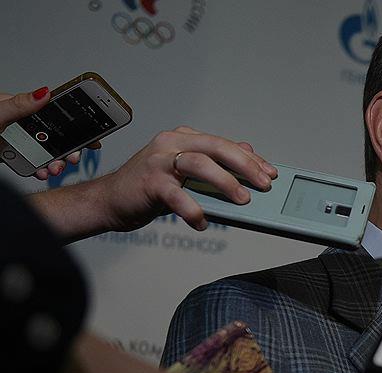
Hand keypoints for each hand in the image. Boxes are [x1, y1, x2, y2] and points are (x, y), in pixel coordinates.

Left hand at [0, 89, 100, 180]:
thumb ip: (20, 105)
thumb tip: (45, 93)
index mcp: (19, 107)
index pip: (54, 113)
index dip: (75, 125)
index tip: (90, 136)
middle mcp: (20, 123)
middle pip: (54, 136)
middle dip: (67, 150)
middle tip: (73, 158)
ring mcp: (16, 140)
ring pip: (45, 151)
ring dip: (54, 162)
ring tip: (54, 169)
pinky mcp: (11, 155)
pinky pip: (31, 162)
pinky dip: (39, 169)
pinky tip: (40, 173)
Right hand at [92, 126, 277, 231]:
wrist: (110, 200)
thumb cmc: (150, 187)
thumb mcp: (185, 172)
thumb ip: (213, 163)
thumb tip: (248, 154)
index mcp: (183, 139)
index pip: (224, 144)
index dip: (251, 159)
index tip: (270, 172)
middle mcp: (171, 144)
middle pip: (216, 148)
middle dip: (245, 166)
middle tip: (263, 185)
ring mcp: (159, 161)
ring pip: (199, 164)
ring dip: (225, 183)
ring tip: (242, 201)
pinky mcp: (149, 182)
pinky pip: (177, 196)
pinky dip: (193, 210)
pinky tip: (203, 222)